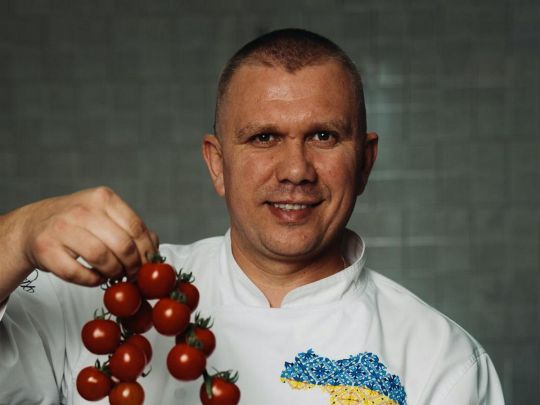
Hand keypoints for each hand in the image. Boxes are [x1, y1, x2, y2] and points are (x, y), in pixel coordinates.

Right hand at [0, 187, 157, 298]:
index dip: (147, 251)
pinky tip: (96, 277)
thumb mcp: (105, 215)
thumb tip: (155, 246)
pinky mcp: (46, 249)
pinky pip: (78, 273)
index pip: (136, 227)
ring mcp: (61, 228)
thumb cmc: (77, 223)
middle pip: (122, 245)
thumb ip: (131, 227)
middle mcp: (82, 210)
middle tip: (134, 274)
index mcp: (102, 198)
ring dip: (114, 273)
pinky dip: (93, 280)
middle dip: (133, 265)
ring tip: (115, 275)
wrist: (33, 226)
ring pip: (101, 258)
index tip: (149, 264)